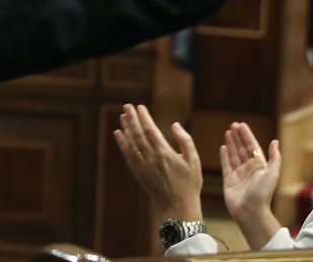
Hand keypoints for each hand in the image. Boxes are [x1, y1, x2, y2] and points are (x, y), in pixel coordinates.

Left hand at [113, 104, 202, 220]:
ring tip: (122, 116)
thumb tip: (174, 125)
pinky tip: (118, 134)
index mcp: (165, 153)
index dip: (144, 117)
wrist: (178, 207)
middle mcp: (151, 158)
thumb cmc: (189, 184)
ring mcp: (143, 166)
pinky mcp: (138, 174)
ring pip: (131, 143)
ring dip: (126, 128)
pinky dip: (122, 143)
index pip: (151, 130)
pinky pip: (128, 155)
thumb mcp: (194, 161)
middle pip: (138, 134)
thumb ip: (185, 140)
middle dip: (132, 119)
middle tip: (127, 106)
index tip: (140, 107)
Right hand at [220, 123, 279, 220]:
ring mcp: (238, 174)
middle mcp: (249, 169)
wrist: (250, 212)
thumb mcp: (272, 173)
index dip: (247, 135)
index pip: (252, 146)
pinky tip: (222, 147)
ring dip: (231, 143)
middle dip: (238, 137)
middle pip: (242, 149)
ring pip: (234, 155)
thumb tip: (275, 142)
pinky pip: (226, 165)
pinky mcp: (229, 181)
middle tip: (233, 125)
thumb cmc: (263, 193)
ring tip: (227, 132)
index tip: (241, 125)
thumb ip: (274, 157)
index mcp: (259, 166)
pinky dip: (224, 156)